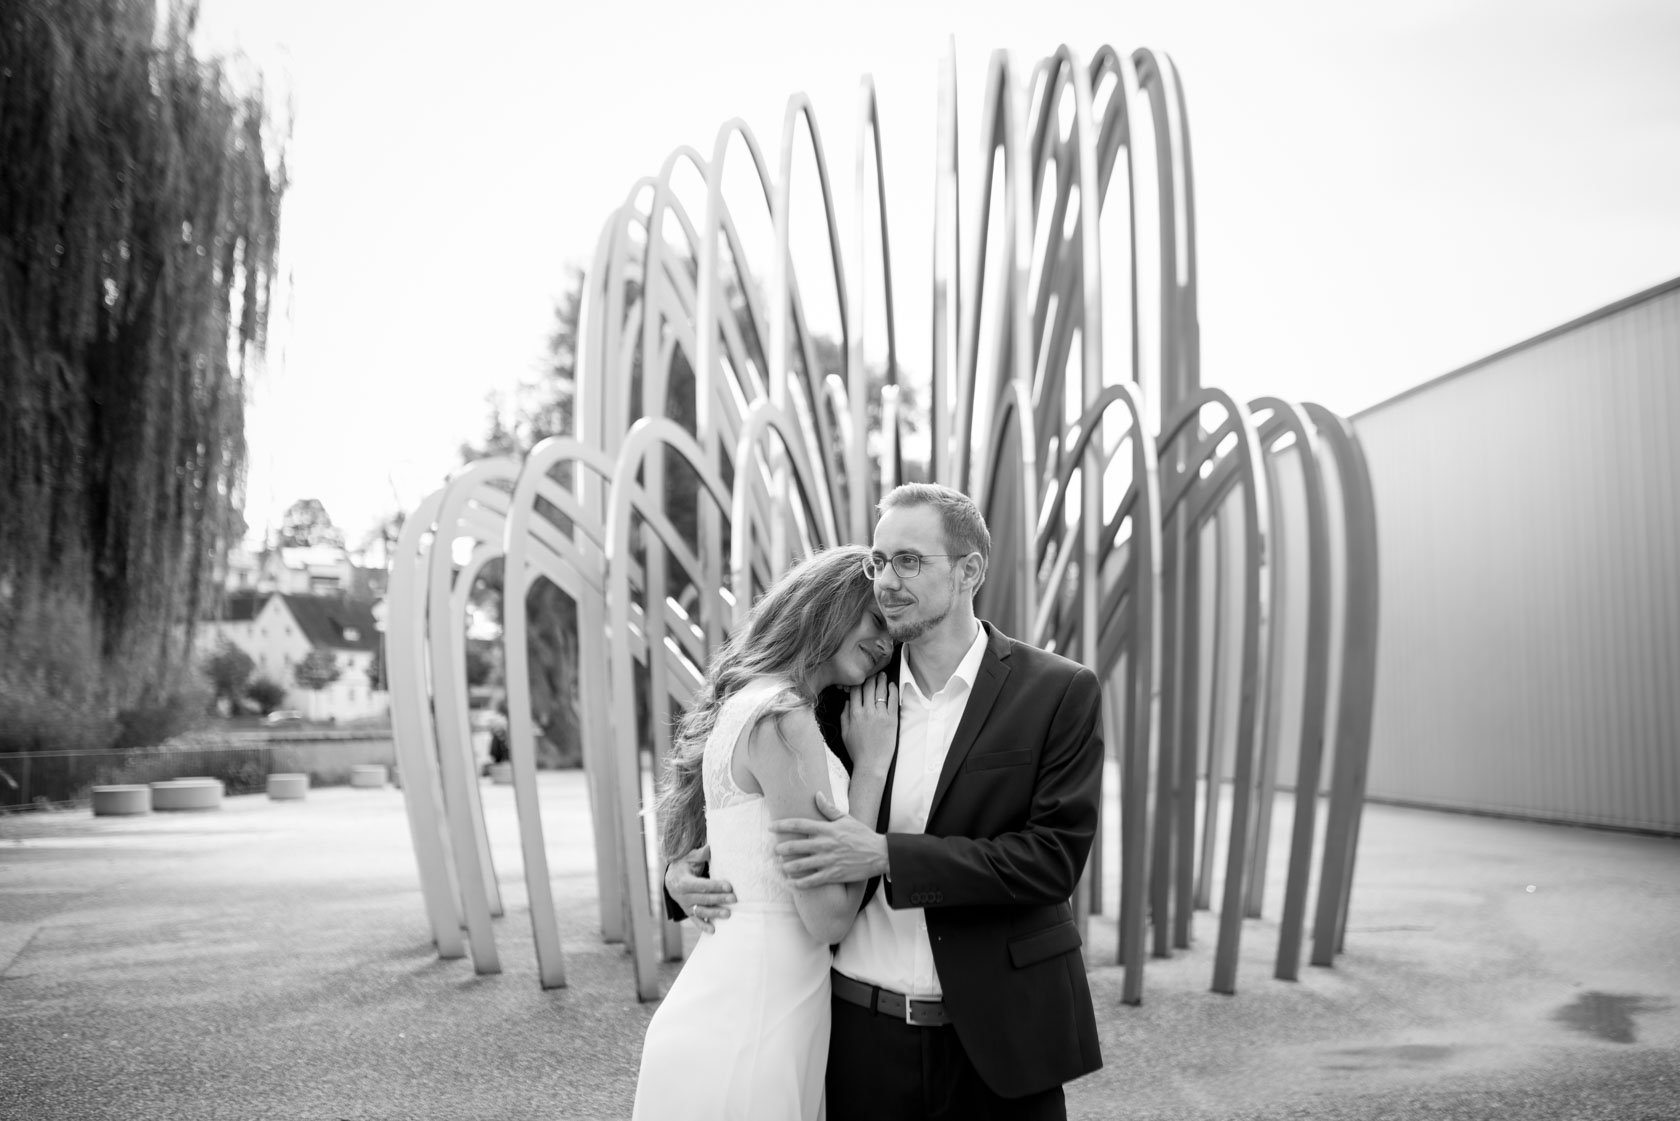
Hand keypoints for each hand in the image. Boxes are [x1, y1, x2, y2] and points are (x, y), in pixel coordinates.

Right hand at [664, 844, 735, 932]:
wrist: (671, 878)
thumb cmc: (684, 865)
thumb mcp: (689, 857)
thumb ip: (700, 854)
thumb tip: (711, 848)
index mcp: (683, 882)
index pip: (701, 885)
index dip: (715, 886)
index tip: (729, 886)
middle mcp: (682, 895)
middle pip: (703, 898)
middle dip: (719, 899)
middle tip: (734, 899)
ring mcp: (685, 905)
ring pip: (701, 911)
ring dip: (714, 913)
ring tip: (728, 914)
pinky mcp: (688, 912)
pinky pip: (696, 920)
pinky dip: (703, 926)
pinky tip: (713, 930)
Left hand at [772, 792, 888, 887]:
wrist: (879, 854)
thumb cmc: (862, 835)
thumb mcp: (847, 819)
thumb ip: (829, 808)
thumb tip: (817, 794)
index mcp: (827, 829)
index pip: (799, 825)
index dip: (782, 825)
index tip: (771, 827)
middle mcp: (825, 844)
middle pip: (795, 846)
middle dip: (781, 849)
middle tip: (774, 850)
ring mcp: (828, 861)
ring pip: (800, 865)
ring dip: (787, 867)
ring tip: (782, 866)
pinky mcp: (833, 875)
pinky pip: (811, 881)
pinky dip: (799, 883)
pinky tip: (791, 883)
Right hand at [841, 672, 897, 774]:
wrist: (871, 765)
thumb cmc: (857, 751)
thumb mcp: (845, 733)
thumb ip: (844, 716)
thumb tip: (847, 702)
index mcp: (854, 714)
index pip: (855, 691)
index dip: (857, 682)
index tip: (860, 677)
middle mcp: (867, 712)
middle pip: (868, 688)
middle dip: (870, 677)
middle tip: (873, 671)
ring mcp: (880, 715)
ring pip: (880, 692)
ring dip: (881, 681)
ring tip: (882, 675)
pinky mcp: (892, 720)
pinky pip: (893, 701)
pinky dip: (892, 691)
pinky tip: (891, 685)